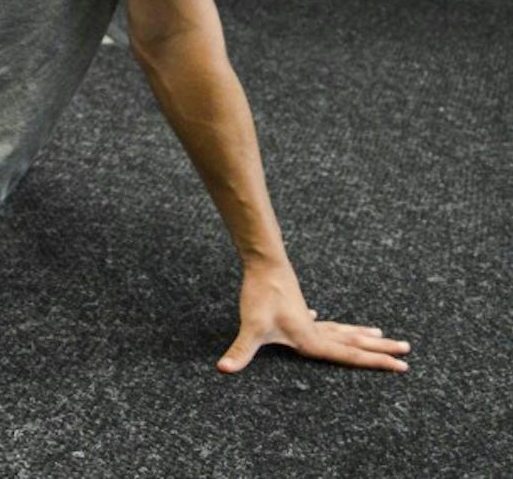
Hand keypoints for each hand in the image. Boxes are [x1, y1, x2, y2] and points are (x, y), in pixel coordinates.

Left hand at [217, 263, 410, 373]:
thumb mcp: (251, 328)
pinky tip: (319, 317)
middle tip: (408, 351)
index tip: (403, 366)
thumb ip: (241, 351)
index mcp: (312, 340)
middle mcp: (314, 330)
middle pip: (354, 342)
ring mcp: (306, 316)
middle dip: (380, 350)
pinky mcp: (295, 306)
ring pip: (340, 329)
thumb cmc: (259, 296)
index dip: (377, 363)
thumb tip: (223, 369)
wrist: (263, 263)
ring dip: (360, 334)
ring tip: (379, 334)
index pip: (351, 356)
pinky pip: (316, 319)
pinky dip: (324, 321)